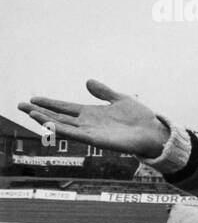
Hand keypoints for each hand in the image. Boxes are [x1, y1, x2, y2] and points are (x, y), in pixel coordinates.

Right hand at [19, 80, 169, 158]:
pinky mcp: (96, 140)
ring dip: (46, 120)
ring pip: (63, 126)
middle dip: (39, 111)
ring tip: (29, 113)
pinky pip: (75, 134)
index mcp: (91, 113)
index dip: (49, 104)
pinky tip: (49, 125)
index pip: (65, 107)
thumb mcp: (119, 99)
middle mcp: (88, 123)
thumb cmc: (139, 118)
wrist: (154, 132)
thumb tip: (88, 81)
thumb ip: (103, 91)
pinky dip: (62, 130)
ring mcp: (91, 132)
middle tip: (19, 105)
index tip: (32, 99)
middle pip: (58, 117)